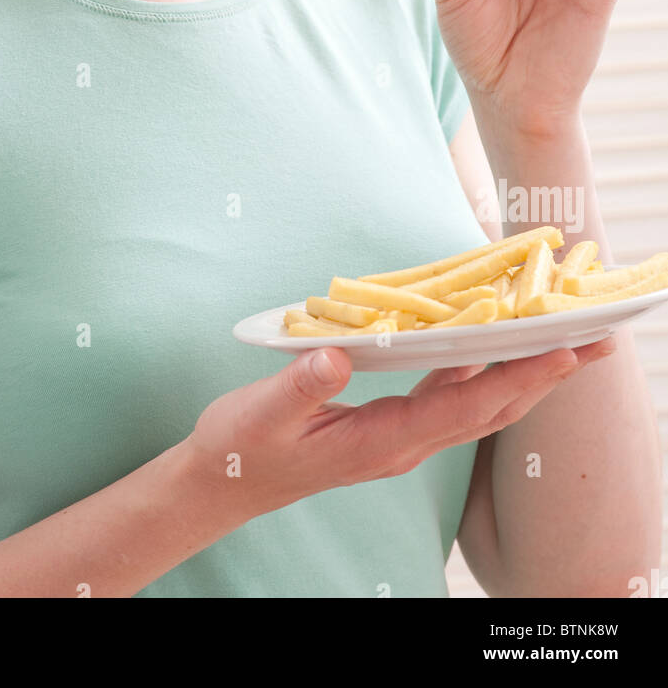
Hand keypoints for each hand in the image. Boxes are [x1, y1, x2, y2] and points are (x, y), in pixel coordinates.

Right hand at [183, 337, 616, 518]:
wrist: (227, 484)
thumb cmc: (245, 447)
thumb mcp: (264, 413)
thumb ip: (302, 386)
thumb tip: (335, 356)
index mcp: (382, 441)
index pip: (463, 408)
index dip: (514, 379)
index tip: (560, 352)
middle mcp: (404, 443)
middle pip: (490, 408)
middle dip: (545, 377)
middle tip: (595, 342)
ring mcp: (401, 437)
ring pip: (478, 404)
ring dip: (524, 374)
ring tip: (564, 340)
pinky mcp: (391, 425)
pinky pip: (450, 396)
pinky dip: (481, 369)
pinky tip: (491, 343)